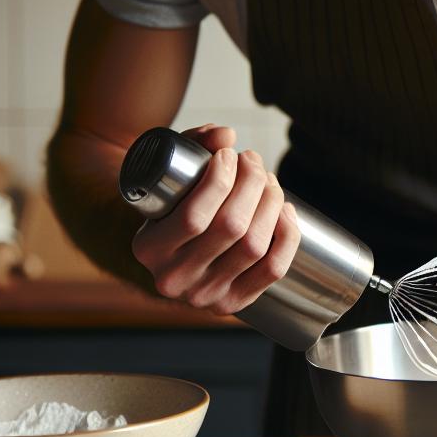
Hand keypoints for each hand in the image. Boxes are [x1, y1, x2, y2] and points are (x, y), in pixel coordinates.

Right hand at [130, 123, 300, 315]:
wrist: (173, 250)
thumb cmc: (175, 202)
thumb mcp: (172, 172)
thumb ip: (194, 143)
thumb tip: (226, 134)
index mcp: (148, 249)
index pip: (193, 217)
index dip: (220, 179)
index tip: (229, 154)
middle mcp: (174, 278)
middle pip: (231, 228)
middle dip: (251, 184)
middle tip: (253, 161)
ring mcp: (205, 295)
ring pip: (254, 246)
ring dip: (271, 204)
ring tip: (268, 182)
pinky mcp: (234, 303)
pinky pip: (273, 269)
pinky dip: (288, 234)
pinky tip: (284, 210)